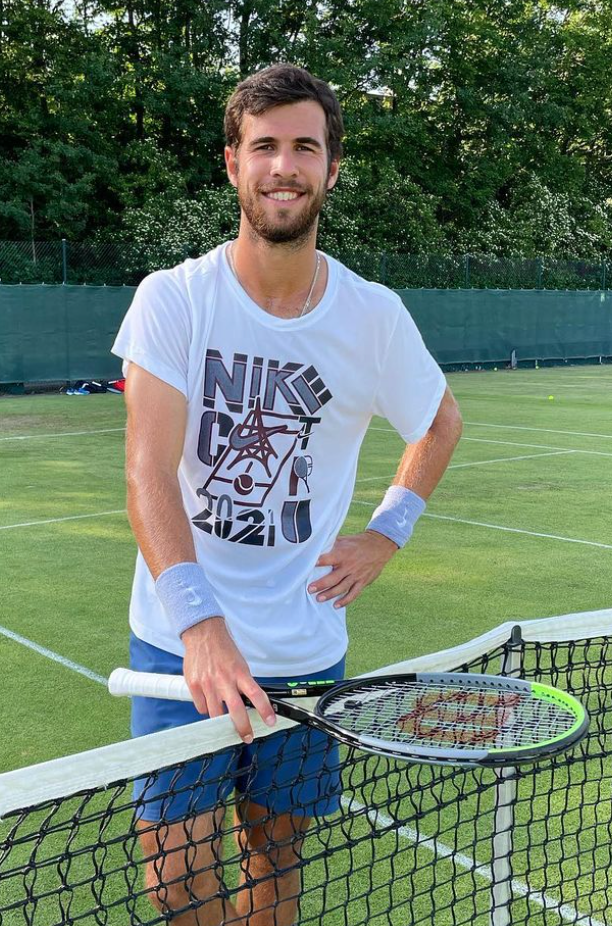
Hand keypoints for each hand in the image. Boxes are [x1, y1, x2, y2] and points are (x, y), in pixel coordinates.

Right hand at [182, 618, 275, 742]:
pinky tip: (208, 701)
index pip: (256, 694)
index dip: (265, 710)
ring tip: (224, 717)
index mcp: (239, 672)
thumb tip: (251, 703)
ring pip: (215, 714)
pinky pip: (201, 707)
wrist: (203, 633)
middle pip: (236, 711)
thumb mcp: (239, 664)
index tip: (270, 721)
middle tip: (247, 736)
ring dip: (221, 719)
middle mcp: (224, 679)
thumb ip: (243, 683)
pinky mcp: (194, 685)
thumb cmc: (224, 649)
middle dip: (243, 727)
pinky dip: (206, 708)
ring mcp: (208, 683)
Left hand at [308, 531, 397, 608]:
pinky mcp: (363, 582)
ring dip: (330, 594)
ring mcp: (356, 575)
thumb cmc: (357, 542)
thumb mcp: (344, 540)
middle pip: (333, 578)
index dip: (319, 562)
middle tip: (310, 589)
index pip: (328, 559)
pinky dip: (345, 600)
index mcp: (343, 554)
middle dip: (321, 584)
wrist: (379, 546)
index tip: (308, 566)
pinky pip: (354, 593)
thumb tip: (315, 545)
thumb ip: (330, 544)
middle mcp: (349, 566)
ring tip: (319, 599)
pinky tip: (336, 605)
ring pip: (342, 588)